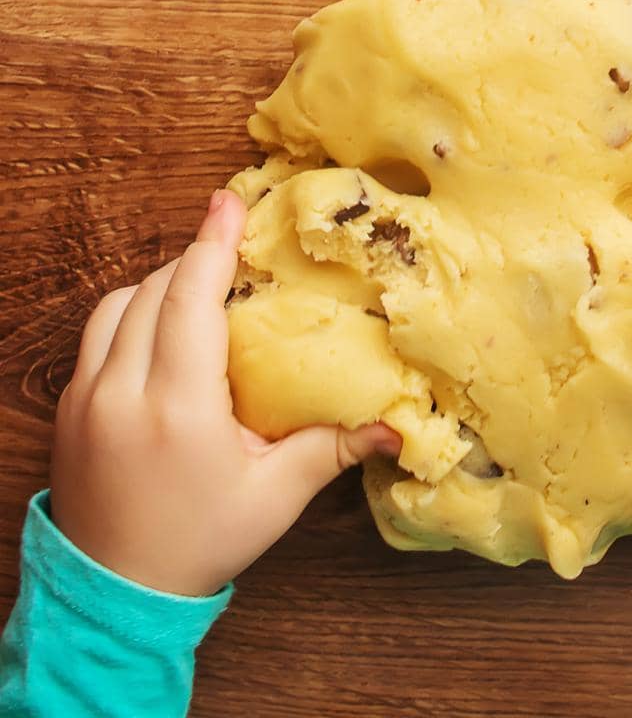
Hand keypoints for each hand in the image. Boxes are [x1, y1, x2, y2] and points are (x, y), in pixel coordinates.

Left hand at [51, 189, 401, 596]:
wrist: (113, 594)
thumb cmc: (198, 543)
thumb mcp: (274, 498)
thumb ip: (333, 449)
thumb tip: (399, 426)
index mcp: (177, 407)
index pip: (190, 299)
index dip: (212, 243)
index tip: (231, 201)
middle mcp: (123, 391)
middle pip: (155, 290)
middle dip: (194, 259)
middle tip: (234, 244)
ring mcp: (87, 397)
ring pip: (118, 304)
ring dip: (160, 283)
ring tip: (200, 283)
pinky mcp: (68, 408)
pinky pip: (96, 333)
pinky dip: (130, 312)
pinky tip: (162, 324)